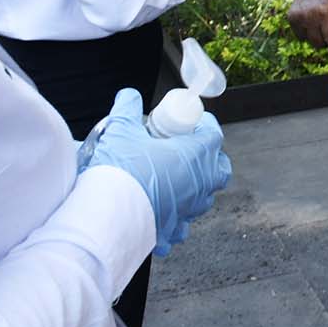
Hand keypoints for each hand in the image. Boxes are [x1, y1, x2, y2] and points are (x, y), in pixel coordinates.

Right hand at [83, 89, 232, 255]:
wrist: (108, 216)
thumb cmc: (120, 172)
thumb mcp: (121, 131)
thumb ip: (127, 109)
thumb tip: (128, 96)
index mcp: (196, 156)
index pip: (214, 134)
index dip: (205, 125)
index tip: (192, 122)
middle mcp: (201, 184)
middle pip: (219, 168)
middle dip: (210, 158)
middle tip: (188, 151)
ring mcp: (190, 209)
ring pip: (204, 197)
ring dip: (195, 187)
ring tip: (174, 180)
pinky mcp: (175, 230)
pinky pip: (183, 223)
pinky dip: (176, 217)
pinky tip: (163, 211)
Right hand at [287, 0, 327, 63]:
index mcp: (327, 12)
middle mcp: (311, 15)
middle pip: (320, 43)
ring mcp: (299, 16)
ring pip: (310, 41)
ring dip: (318, 36)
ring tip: (323, 22)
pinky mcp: (291, 17)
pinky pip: (301, 36)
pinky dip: (309, 32)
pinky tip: (313, 20)